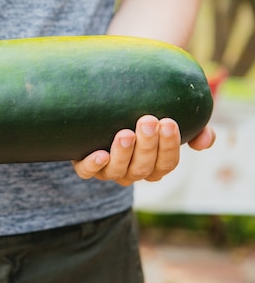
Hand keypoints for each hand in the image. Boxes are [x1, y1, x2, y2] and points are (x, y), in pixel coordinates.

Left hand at [72, 115, 214, 185]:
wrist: (96, 122)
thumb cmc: (139, 121)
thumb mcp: (166, 124)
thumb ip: (194, 130)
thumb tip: (206, 140)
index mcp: (154, 165)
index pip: (167, 163)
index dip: (169, 146)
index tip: (168, 122)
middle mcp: (133, 172)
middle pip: (144, 167)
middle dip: (148, 145)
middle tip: (148, 121)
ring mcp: (109, 171)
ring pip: (118, 170)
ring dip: (124, 153)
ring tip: (125, 133)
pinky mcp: (85, 165)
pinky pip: (88, 172)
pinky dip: (94, 165)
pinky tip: (100, 154)